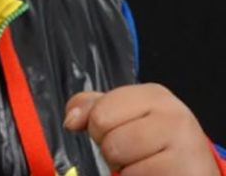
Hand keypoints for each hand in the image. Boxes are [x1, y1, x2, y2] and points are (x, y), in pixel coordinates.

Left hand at [64, 84, 218, 174]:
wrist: (191, 170)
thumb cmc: (155, 143)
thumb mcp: (125, 116)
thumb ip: (93, 108)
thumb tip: (71, 119)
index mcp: (153, 95)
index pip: (99, 110)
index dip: (98, 128)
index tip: (117, 132)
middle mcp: (173, 113)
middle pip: (106, 134)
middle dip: (110, 148)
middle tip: (132, 151)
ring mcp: (183, 142)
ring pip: (119, 156)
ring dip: (124, 167)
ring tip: (143, 163)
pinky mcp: (186, 169)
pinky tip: (153, 173)